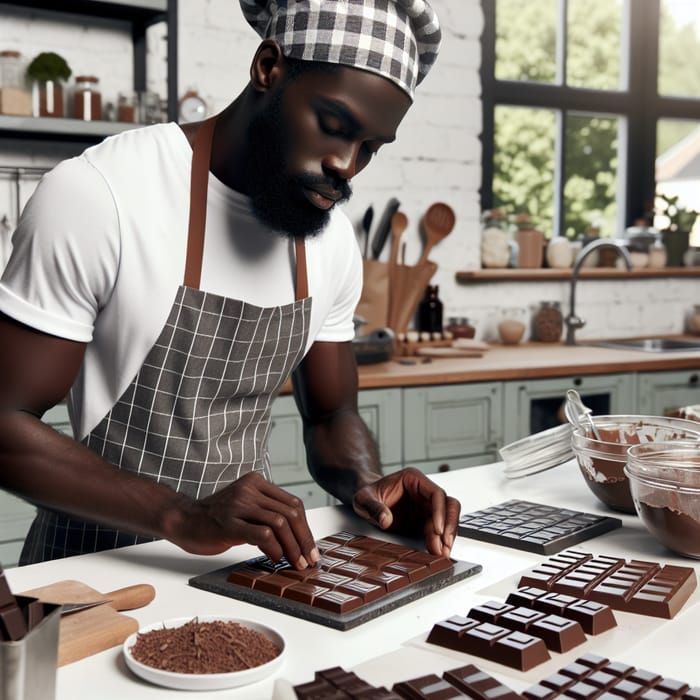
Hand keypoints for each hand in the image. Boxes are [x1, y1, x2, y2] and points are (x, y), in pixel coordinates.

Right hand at [173, 472, 319, 568]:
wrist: (184, 520)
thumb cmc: (217, 519)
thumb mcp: (246, 507)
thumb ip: (268, 513)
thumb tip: (297, 538)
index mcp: (256, 482)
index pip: (293, 504)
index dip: (305, 528)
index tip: (310, 548)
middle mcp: (250, 489)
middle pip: (290, 513)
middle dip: (304, 539)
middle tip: (308, 559)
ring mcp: (239, 505)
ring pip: (280, 523)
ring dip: (292, 547)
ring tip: (295, 563)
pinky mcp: (230, 523)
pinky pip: (263, 534)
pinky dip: (275, 549)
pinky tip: (275, 558)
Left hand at [351, 467, 460, 556]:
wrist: (366, 501)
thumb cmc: (368, 494)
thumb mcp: (364, 499)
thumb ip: (374, 508)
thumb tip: (385, 520)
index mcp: (413, 479)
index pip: (436, 493)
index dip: (440, 512)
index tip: (437, 531)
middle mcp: (424, 491)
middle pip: (449, 506)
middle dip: (449, 526)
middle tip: (443, 546)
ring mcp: (427, 506)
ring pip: (448, 519)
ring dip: (447, 537)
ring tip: (441, 554)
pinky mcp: (426, 520)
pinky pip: (439, 531)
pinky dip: (440, 542)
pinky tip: (437, 553)